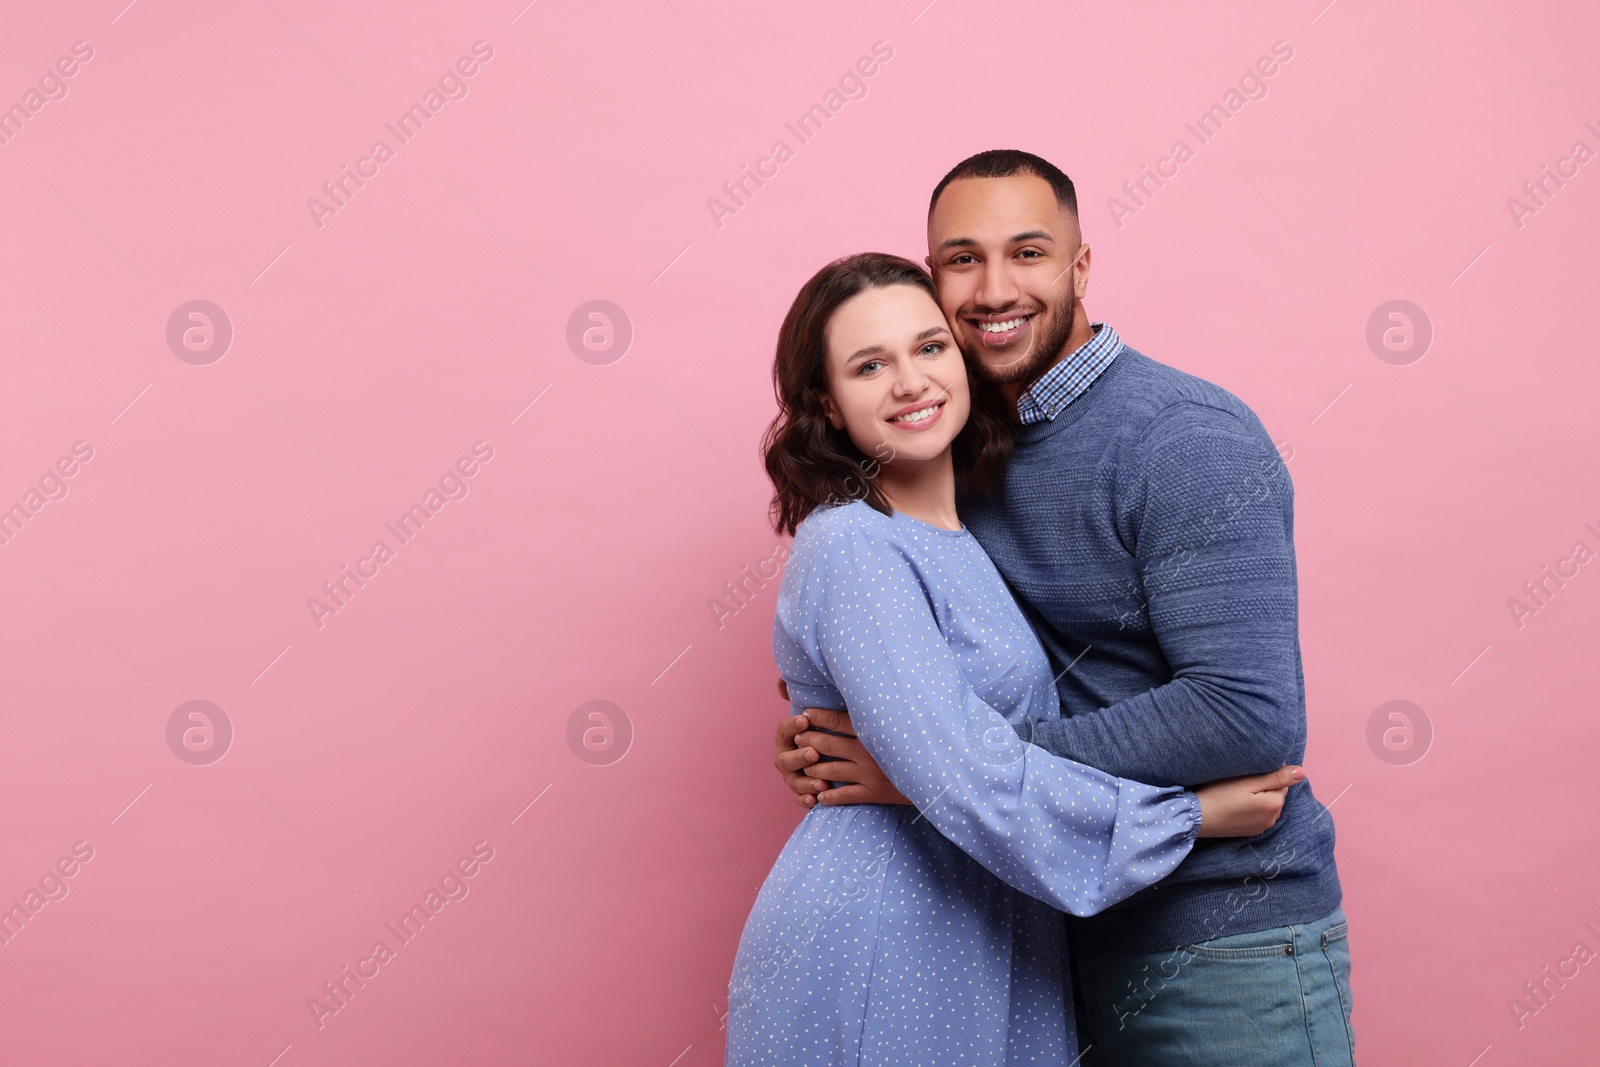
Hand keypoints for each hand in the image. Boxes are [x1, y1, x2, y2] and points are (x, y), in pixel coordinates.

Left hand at [771, 702, 910, 809]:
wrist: (937, 777)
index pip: (838, 720)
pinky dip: (830, 796)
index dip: (818, 717)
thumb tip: (861, 699)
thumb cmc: (919, 745)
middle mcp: (869, 752)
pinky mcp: (875, 793)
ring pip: (832, 770)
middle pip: (829, 744)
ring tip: (806, 765)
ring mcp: (871, 774)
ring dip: (814, 767)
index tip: (806, 714)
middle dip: (809, 740)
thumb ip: (879, 716)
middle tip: (798, 738)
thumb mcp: (901, 725)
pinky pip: (845, 795)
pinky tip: (820, 795)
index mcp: (874, 732)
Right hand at [1194, 766, 1303, 837]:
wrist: (1197, 818)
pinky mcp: (1250, 832)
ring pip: (1267, 806)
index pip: (1281, 783)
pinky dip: (1251, 809)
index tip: (1249, 774)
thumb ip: (1276, 777)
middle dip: (1263, 788)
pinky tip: (1236, 806)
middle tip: (1241, 783)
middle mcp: (1272, 819)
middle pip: (1275, 795)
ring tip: (1238, 794)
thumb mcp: (1248, 782)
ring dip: (1258, 799)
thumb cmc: (1220, 795)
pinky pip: (1258, 816)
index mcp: (1274, 804)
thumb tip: (1301, 772)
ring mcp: (1261, 827)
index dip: (1266, 775)